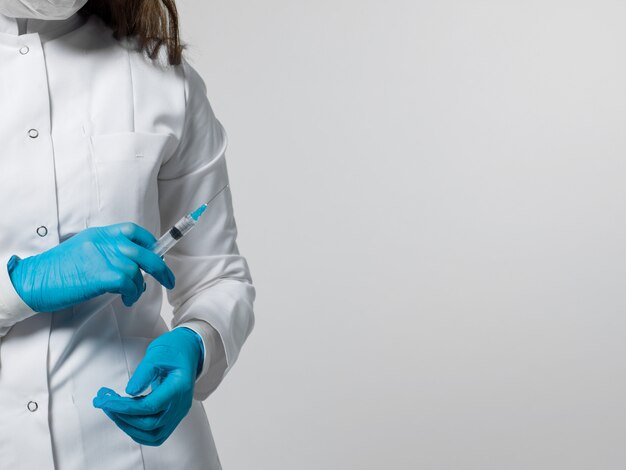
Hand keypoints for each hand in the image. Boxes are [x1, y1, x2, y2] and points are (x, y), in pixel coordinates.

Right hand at [8, 222, 174, 311]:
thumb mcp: (82, 250)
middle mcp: (104, 242)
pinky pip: (129, 284)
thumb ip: (105, 250)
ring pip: (138, 270)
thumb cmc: (56, 271)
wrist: (34, 281)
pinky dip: (132, 294)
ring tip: (132, 295)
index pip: (133, 230)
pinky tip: (126, 299)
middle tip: (169, 280)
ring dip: (140, 286)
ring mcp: (103, 257)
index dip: (150, 242)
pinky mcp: (101, 275)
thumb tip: (129, 262)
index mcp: (99, 234)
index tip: (157, 253)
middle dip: (162, 268)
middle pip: (145, 251)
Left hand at [92, 327, 202, 445]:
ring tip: (113, 411)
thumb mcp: (157, 354)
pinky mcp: (174, 415)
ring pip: (153, 434)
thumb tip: (129, 392)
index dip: (125, 407)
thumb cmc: (174, 349)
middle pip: (150, 424)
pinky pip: (157, 434)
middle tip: (106, 403)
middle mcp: (181, 404)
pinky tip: (126, 419)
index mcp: (179, 387)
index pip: (150, 406)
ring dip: (129, 426)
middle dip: (123, 416)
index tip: (106, 401)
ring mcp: (179, 412)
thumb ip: (143, 374)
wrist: (189, 350)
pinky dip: (139, 431)